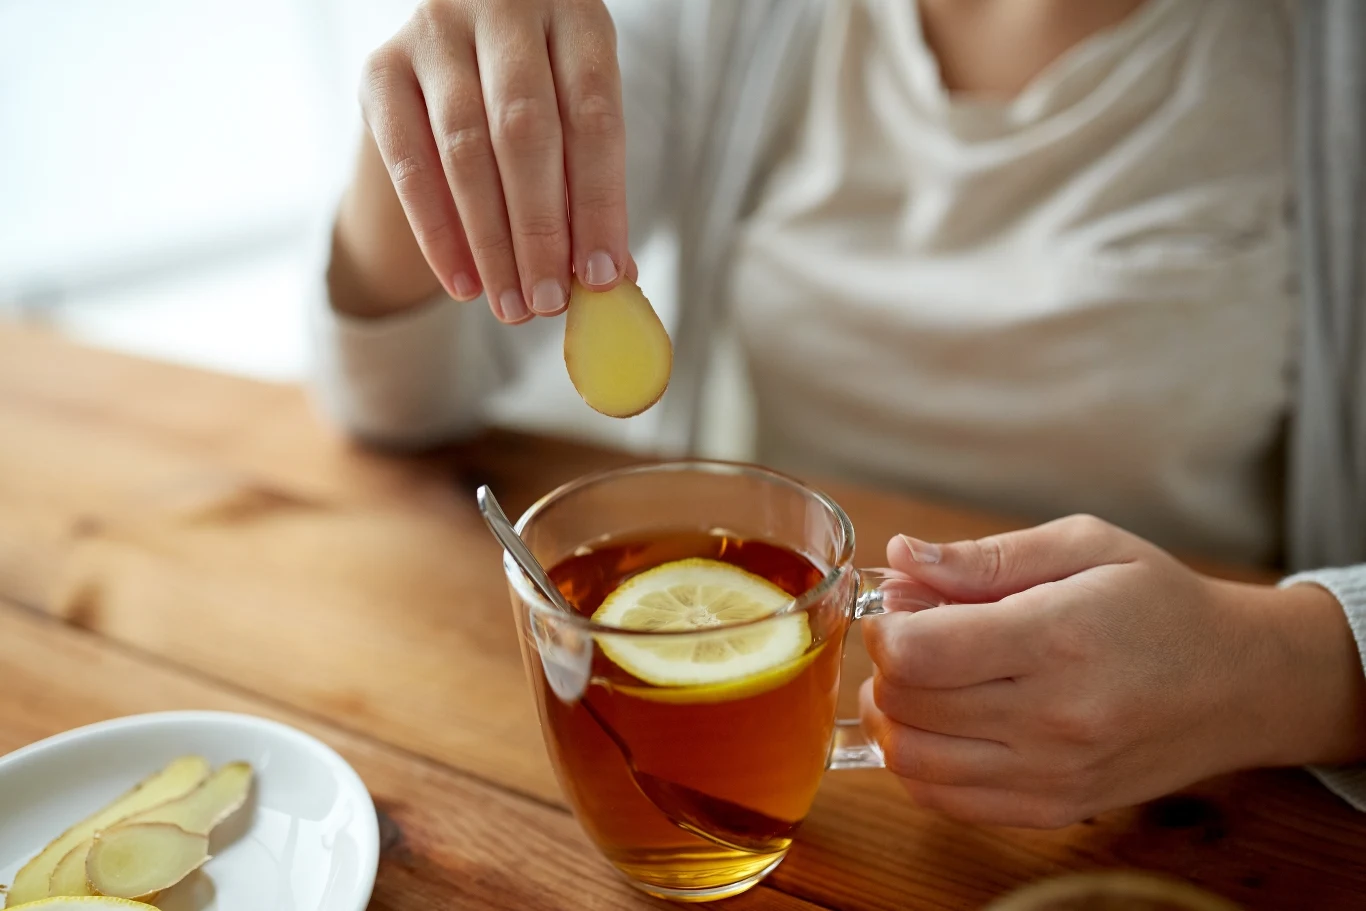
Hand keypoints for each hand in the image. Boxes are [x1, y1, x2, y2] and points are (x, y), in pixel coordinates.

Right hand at [342, 0, 634, 321]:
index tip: (602, 277)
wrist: (464, 46)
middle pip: (524, 132)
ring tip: (512, 305)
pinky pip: (407, 163)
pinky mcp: (381, 67)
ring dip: (490, 242)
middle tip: (549, 302)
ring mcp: (435, 33)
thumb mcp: (580, 120)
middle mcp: (502, 9)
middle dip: (539, 231)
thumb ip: (594, 190)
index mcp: (574, 15)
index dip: (599, 204)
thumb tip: (612, 279)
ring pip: (464, 150)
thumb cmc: (543, 93)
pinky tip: (463, 282)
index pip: (594, 117)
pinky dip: (437, 232)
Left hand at [861, 515, 1365, 827]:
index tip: (900, 610)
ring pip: (912, 760)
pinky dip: (918, 763)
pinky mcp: (1052, 810)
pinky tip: (940, 724)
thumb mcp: (1084, 546)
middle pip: (907, 704)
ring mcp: (1053, 774)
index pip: (919, 654)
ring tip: (919, 681)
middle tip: (911, 637)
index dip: (886, 628)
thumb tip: (902, 555)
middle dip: (885, 665)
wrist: (1240, 684)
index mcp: (1059, 638)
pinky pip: (944, 800)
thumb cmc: (1158, 603)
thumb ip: (985, 556)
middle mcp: (1054, 718)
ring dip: (892, 717)